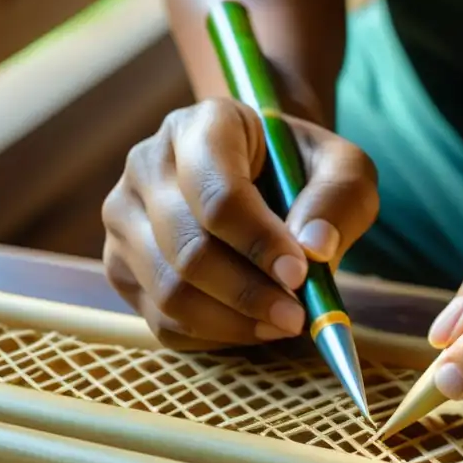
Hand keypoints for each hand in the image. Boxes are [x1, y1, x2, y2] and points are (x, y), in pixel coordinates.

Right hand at [102, 97, 378, 349]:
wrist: (261, 178)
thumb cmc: (301, 171)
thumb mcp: (343, 170)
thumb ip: (338, 200)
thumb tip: (315, 250)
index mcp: (203, 126)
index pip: (218, 195)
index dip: (260, 243)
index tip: (301, 274)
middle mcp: (147, 163)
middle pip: (189, 250)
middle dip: (250, 293)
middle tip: (299, 316)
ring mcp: (124, 216)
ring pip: (170, 292)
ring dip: (234, 322)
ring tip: (283, 324)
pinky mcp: (119, 265)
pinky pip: (160, 321)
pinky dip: (213, 336)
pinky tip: (253, 327)